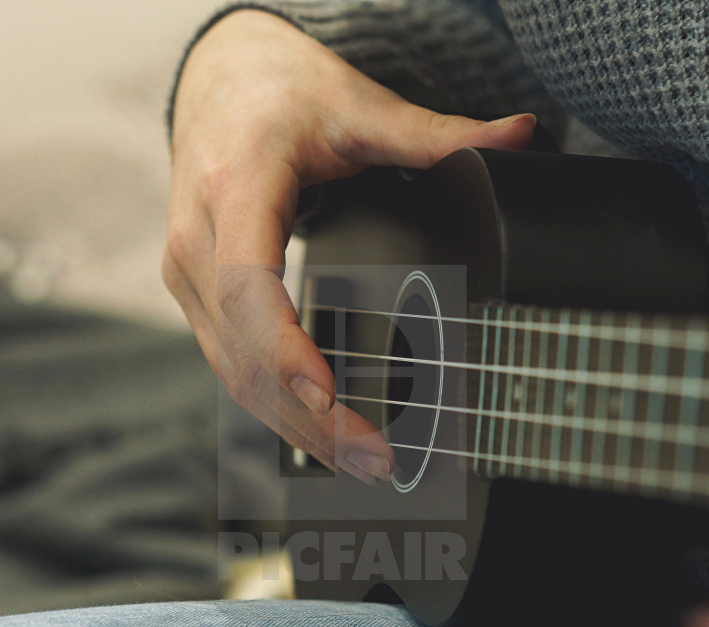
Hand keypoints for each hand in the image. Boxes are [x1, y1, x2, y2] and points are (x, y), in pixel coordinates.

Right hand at [163, 10, 535, 482]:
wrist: (219, 81)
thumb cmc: (279, 93)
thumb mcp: (356, 104)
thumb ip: (435, 131)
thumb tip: (521, 133)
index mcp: (235, 188)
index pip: (248, 284)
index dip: (285, 349)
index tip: (330, 398)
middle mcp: (196, 240)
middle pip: (241, 349)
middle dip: (307, 417)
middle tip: (379, 459)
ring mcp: (187, 273)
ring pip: (229, 371)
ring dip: (290, 426)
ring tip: (362, 463)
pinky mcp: (196, 294)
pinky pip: (227, 363)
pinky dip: (271, 405)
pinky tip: (319, 433)